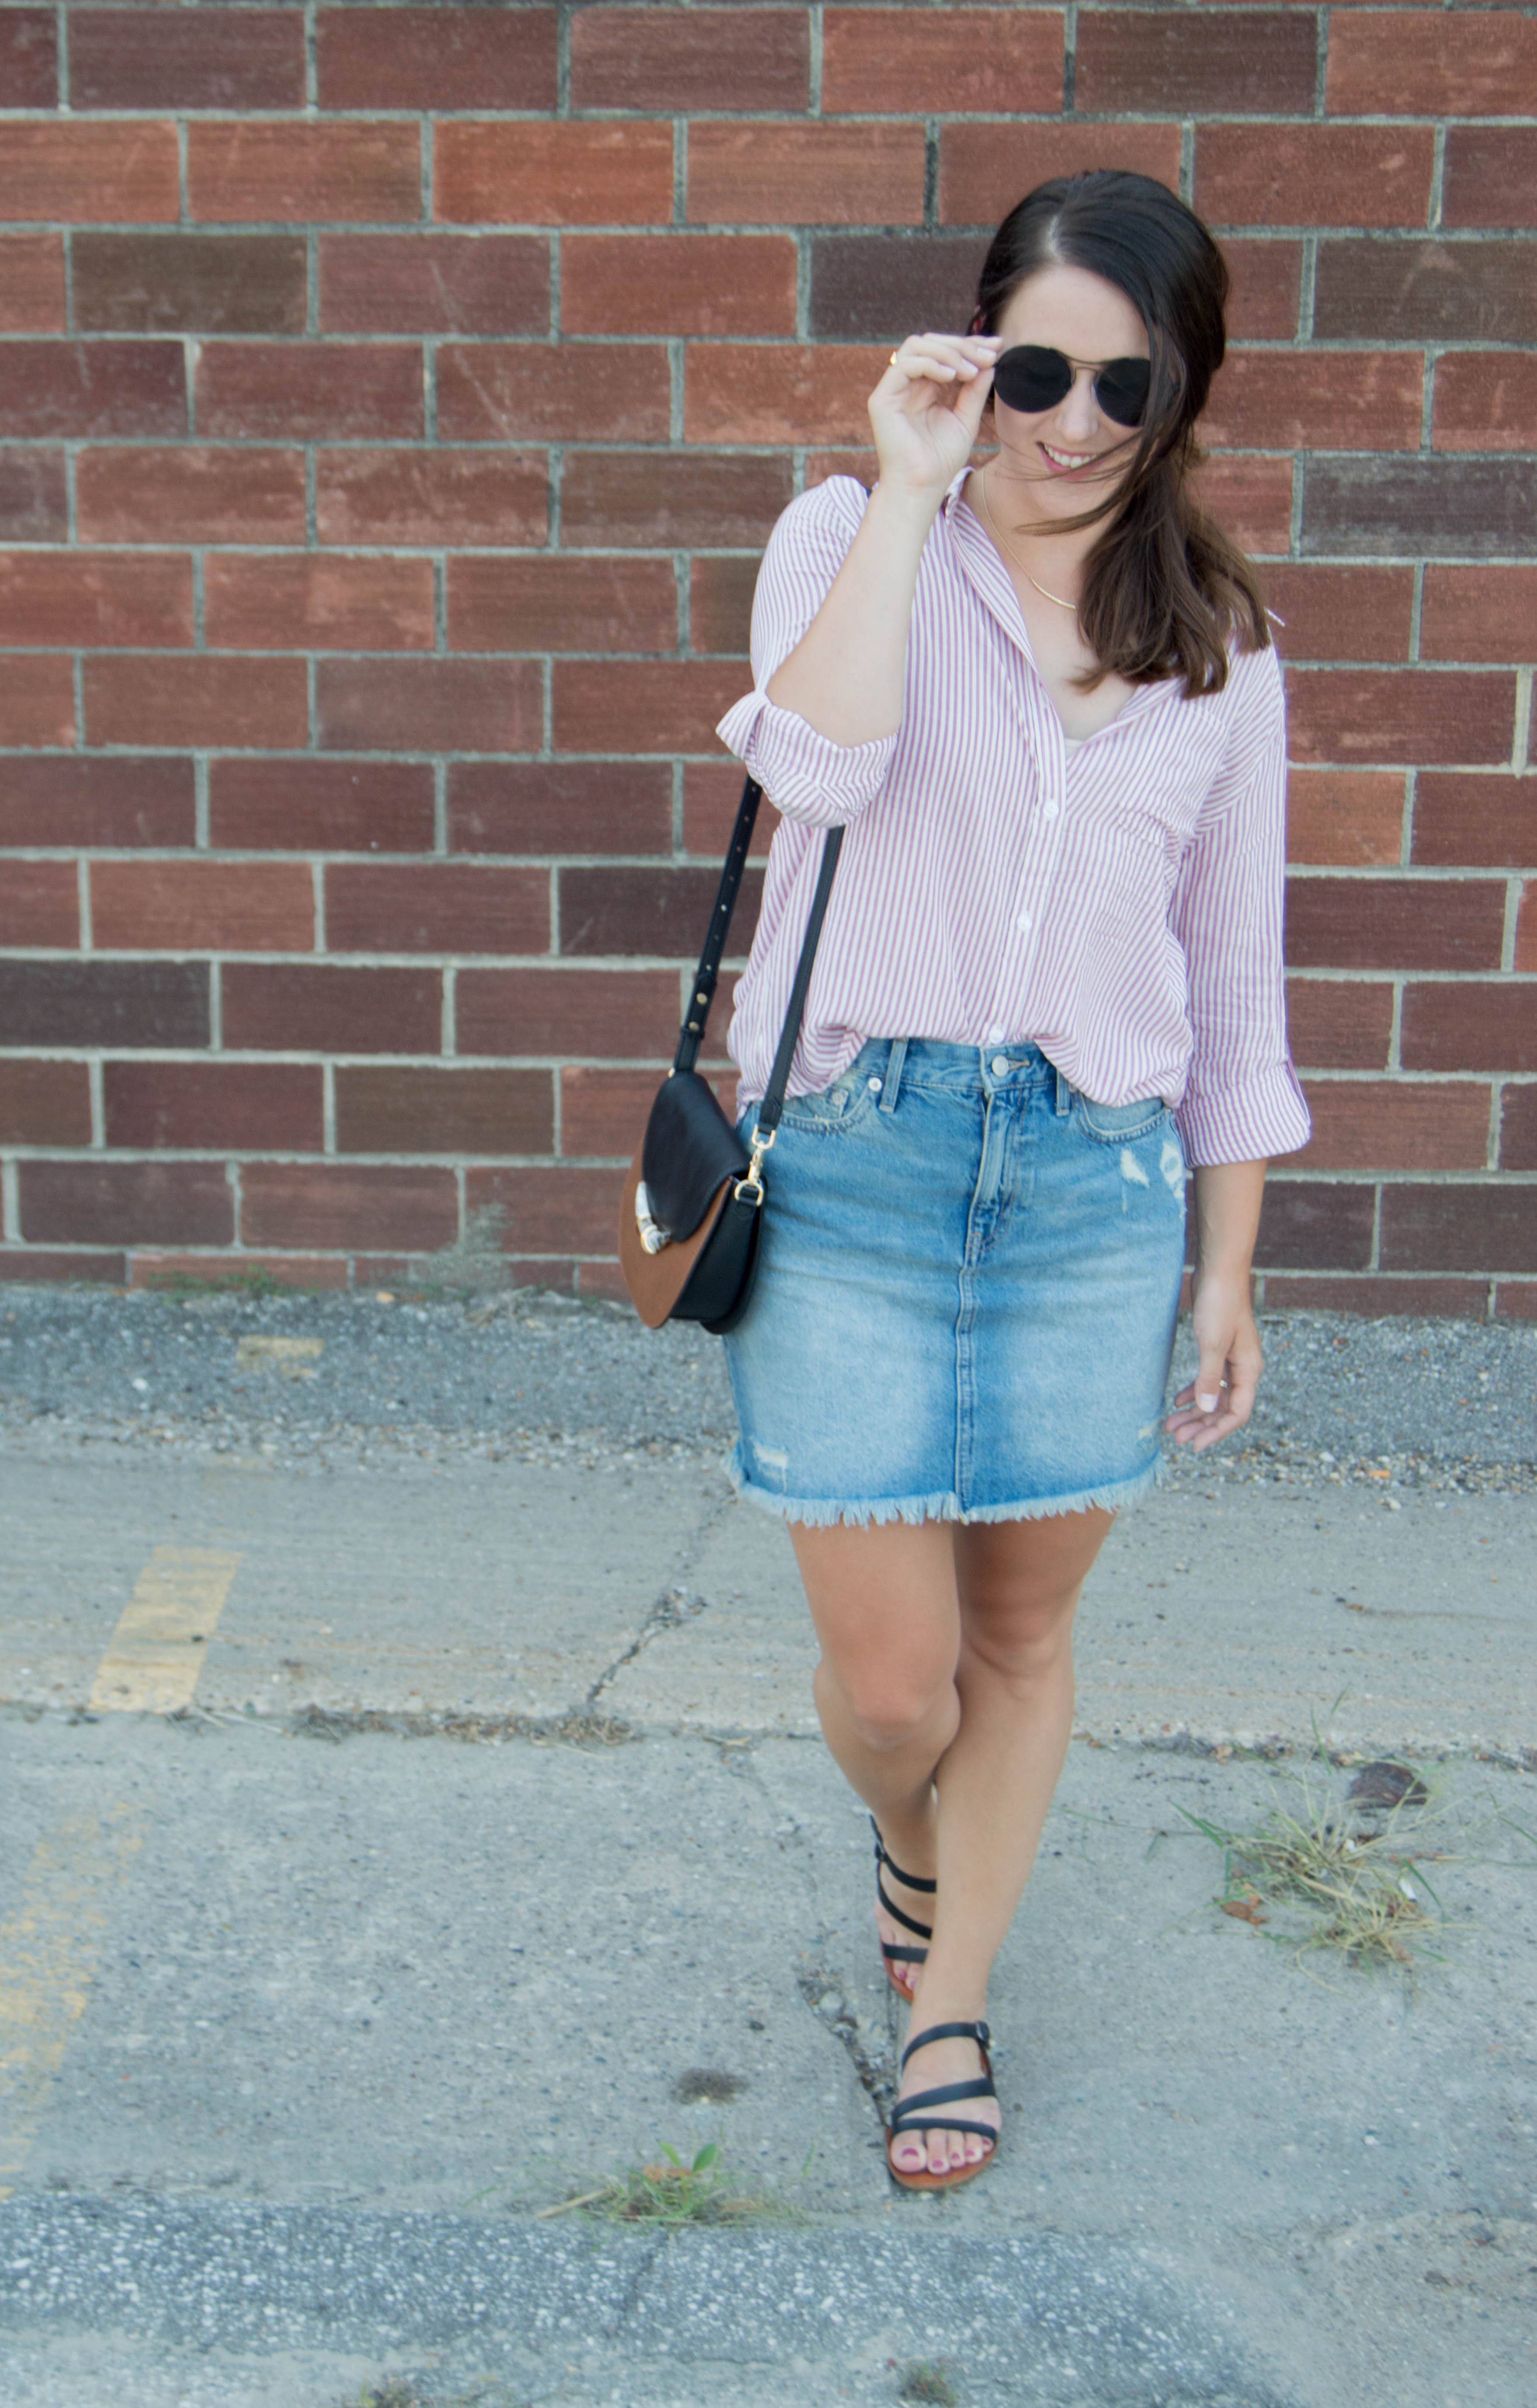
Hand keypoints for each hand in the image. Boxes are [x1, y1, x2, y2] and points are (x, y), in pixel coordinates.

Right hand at [870, 333, 1000, 500]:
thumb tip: (990, 360)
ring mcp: (893, 390)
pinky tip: (952, 376)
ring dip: (948, 352)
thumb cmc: (940, 462)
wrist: (921, 488)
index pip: (944, 353)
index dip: (970, 345)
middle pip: (931, 342)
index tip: (998, 346)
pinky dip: (931, 364)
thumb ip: (975, 389)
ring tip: (970, 370)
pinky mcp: (882, 398)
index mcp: (924, 389)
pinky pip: (905, 364)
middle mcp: (907, 385)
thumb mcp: (966, 419)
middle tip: (988, 356)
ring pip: (916, 346)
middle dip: (963, 345)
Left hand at [1164, 1271, 1262, 1451]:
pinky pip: (1208, 1380)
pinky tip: (1178, 1400)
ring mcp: (1231, 1360)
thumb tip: (1206, 1409)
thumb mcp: (1213, 1344)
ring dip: (1195, 1411)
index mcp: (1248, 1370)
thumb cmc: (1220, 1305)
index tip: (1194, 1445)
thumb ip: (1209, 1378)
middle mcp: (1243, 1368)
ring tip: (1171, 1425)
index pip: (1236, 1413)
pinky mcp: (1218, 1350)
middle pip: (1223, 1408)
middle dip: (1200, 1425)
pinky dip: (1194, 1391)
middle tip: (1176, 1438)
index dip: (1216, 1432)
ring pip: (1214, 1395)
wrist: (1219, 1273)